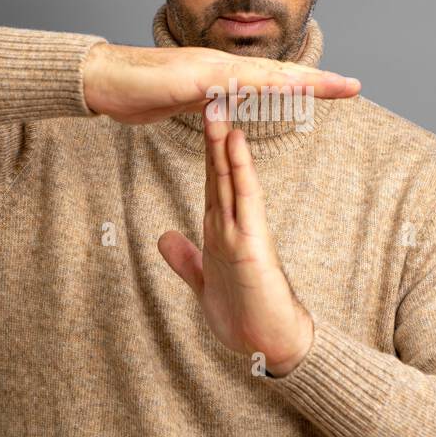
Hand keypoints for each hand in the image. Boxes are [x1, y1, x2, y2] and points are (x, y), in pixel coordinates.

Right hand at [81, 40, 359, 124]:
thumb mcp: (185, 101)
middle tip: (353, 86)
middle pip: (278, 73)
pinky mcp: (188, 77)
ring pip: (260, 74)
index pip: (274, 80)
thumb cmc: (138, 90)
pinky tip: (273, 88)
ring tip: (328, 86)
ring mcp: (205, 68)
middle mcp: (220, 66)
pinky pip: (226, 82)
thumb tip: (227, 110)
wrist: (101, 78)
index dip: (308, 84)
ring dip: (295, 80)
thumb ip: (208, 103)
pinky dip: (251, 85)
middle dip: (317, 80)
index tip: (339, 90)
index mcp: (222, 75)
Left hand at [157, 109, 314, 375]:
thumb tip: (164, 238)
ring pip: (230, 175)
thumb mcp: (204, 284)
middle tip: (209, 91)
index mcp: (219, 231)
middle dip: (212, 132)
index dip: (203, 149)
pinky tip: (234, 143)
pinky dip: (239, 169)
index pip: (210, 180)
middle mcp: (231, 224)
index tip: (198, 118)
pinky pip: (244, 198)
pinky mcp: (252, 243)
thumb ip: (185, 259)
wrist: (271, 345)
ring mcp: (243, 231)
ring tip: (218, 102)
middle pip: (218, 169)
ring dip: (222, 138)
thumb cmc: (245, 316)